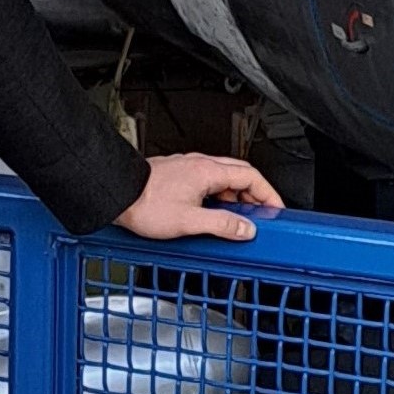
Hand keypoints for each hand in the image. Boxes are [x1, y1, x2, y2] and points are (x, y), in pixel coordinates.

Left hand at [115, 152, 281, 241]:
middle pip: (240, 173)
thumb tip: (245, 229)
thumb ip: (222, 225)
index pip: (252, 176)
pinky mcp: (178, 175)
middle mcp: (200, 164)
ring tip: (238, 218)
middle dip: (255, 194)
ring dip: (236, 195)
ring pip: (224, 177)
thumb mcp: (189, 221)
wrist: (118, 195)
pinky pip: (208, 181)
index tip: (276, 209)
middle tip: (261, 214)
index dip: (269, 193)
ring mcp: (188, 168)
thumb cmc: (145, 204)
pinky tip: (214, 212)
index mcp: (208, 171)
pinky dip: (219, 195)